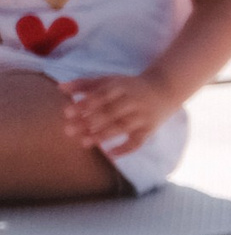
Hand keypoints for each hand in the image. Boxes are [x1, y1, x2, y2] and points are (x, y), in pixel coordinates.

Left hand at [61, 75, 177, 158]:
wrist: (165, 90)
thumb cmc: (129, 86)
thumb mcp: (110, 80)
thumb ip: (85, 84)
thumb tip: (60, 88)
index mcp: (121, 86)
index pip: (102, 95)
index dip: (85, 104)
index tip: (67, 112)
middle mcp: (133, 101)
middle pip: (110, 112)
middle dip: (89, 122)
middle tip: (68, 130)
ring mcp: (142, 116)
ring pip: (121, 127)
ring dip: (102, 136)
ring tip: (83, 142)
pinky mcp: (149, 129)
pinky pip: (138, 141)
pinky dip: (125, 149)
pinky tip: (110, 154)